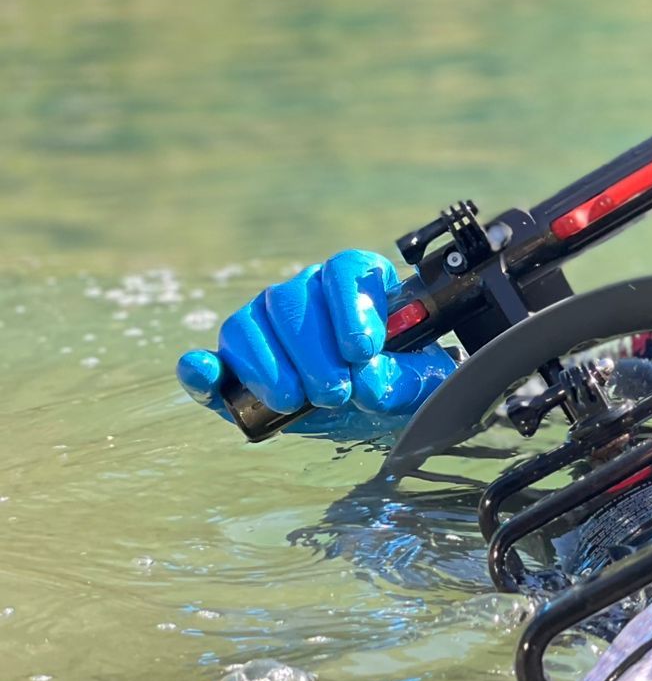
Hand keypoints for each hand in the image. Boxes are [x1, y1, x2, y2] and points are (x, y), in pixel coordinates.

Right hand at [175, 249, 455, 439]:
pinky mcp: (237, 363)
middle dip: (312, 352)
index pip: (345, 268)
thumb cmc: (401, 384)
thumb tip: (367, 382)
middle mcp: (307, 293)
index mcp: (357, 283)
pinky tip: (208, 376)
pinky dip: (203, 370)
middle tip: (336, 393)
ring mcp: (265, 323)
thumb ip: (403, 381)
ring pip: (250, 324)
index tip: (363, 351)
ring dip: (270, 366)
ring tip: (295, 402)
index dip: (350, 306)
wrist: (377, 412)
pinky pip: (212, 357)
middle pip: (292, 300)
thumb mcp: (419, 386)